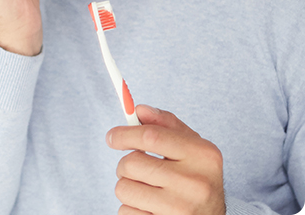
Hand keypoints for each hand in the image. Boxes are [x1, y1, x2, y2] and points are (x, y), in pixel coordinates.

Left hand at [107, 105, 224, 214]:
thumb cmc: (198, 178)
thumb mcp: (192, 148)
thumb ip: (166, 124)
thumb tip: (139, 110)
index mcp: (202, 155)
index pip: (151, 136)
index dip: (125, 134)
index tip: (112, 137)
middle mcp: (195, 183)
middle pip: (132, 163)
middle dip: (124, 164)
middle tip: (133, 168)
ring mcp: (181, 209)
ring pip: (124, 188)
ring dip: (126, 187)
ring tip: (144, 189)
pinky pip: (126, 212)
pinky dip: (131, 208)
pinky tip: (149, 207)